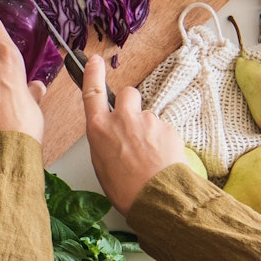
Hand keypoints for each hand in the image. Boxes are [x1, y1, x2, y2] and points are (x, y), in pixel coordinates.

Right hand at [79, 55, 183, 214]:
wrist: (157, 199)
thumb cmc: (125, 189)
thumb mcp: (100, 164)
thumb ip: (104, 141)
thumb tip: (110, 136)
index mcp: (99, 129)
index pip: (92, 92)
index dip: (93, 73)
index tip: (95, 61)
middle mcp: (122, 119)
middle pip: (127, 94)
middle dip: (130, 104)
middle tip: (133, 124)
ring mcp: (147, 121)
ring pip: (148, 115)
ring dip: (148, 128)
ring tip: (150, 154)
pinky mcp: (168, 128)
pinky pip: (163, 128)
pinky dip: (163, 140)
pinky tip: (161, 158)